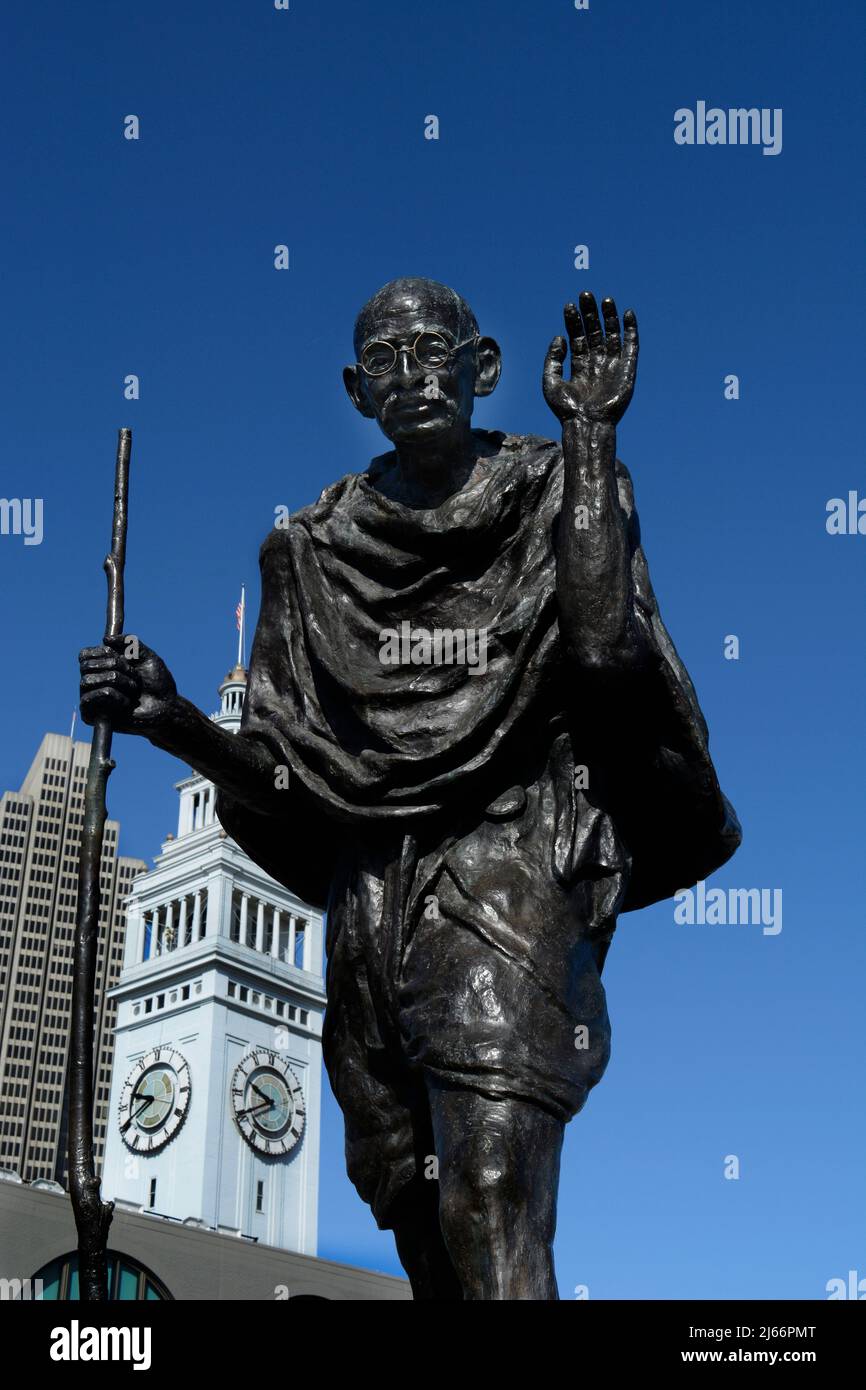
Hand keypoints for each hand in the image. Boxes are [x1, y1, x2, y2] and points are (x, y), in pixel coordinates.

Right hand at [79, 635, 177, 734]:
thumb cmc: (157, 683)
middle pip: (86, 665)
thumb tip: (106, 639)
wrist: (167, 707)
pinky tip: (126, 704)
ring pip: (89, 680)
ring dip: (119, 681)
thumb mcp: (147, 656)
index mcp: (101, 667)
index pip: (84, 655)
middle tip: (134, 676)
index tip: (122, 657)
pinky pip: (92, 698)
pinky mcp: (91, 716)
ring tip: (133, 691)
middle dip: (116, 666)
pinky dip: (115, 697)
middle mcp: (93, 682)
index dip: (103, 652)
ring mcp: (91, 699)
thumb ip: (129, 643)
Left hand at [543, 291, 638, 425]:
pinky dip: (631, 330)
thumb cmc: (567, 410)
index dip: (574, 321)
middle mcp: (597, 363)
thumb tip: (560, 337)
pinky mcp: (627, 370)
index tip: (569, 305)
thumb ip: (552, 360)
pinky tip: (628, 314)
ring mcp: (612, 366)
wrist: (587, 425)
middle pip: (595, 332)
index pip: (578, 337)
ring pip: (613, 336)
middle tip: (586, 295)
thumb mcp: (551, 383)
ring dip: (610, 317)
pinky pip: (631, 347)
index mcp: (580, 366)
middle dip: (591, 314)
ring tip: (605, 300)